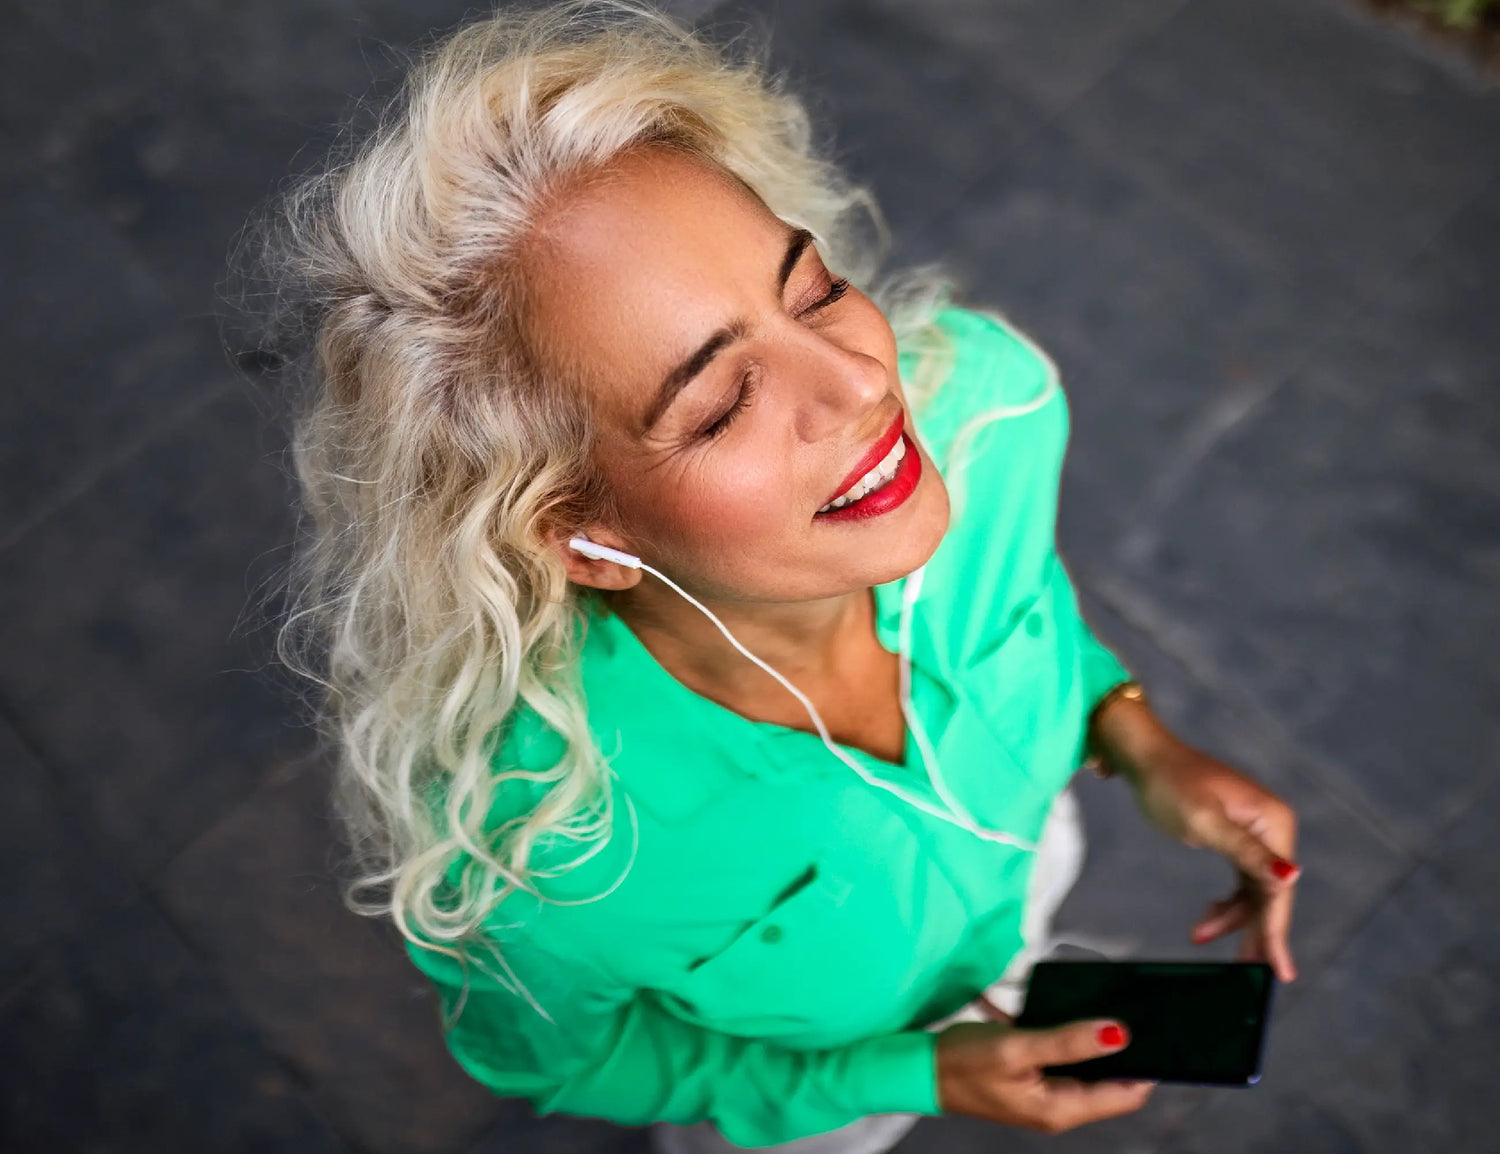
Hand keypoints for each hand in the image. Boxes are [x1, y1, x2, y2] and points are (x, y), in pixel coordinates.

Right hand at [935, 1018, 1153, 1132]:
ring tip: (1088, 999)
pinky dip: (1055, 1029)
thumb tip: (1119, 1033)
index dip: (1145, 1064)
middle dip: (1117, 1043)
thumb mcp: (1017, 1047)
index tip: (1156, 1028)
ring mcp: (1043, 1090)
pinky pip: (1056, 1052)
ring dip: (1085, 1033)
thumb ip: (1068, 1041)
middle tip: (1125, 1004)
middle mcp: (1058, 1105)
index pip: (1126, 1094)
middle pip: (1108, 1077)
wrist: (918, 1069)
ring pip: (1083, 1061)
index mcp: (1061, 1109)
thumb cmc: (961, 1063)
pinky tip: (1044, 1003)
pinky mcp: (1029, 1074)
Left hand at [1089, 694, 1301, 981]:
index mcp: (1273, 821)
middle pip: (1270, 893)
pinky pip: (1240, 881)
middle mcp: (1272, 827)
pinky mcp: (1236, 837)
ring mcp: (1255, 833)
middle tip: (1242, 971)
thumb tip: (1290, 877)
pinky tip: (1206, 920)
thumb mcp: (1204, 822)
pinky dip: (1225, 902)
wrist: (1143, 756)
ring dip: (1231, 917)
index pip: (1278, 889)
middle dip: (1253, 931)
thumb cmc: (1170, 783)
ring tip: (1200, 935)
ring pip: (1254, 891)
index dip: (1276, 931)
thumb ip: (1246, 853)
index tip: (1278, 972)